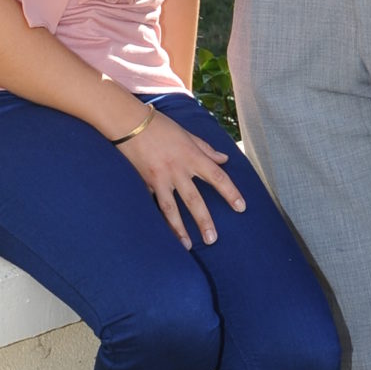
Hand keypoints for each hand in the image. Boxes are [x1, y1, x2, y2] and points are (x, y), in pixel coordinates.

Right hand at [119, 108, 246, 245]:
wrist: (129, 123)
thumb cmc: (160, 126)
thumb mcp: (187, 134)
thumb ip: (206, 149)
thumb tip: (224, 159)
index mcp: (192, 156)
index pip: (217, 177)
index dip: (230, 192)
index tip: (241, 207)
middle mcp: (177, 170)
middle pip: (194, 200)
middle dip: (204, 221)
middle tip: (212, 239)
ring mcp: (159, 179)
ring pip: (171, 209)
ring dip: (179, 229)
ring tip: (187, 246)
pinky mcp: (144, 183)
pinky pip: (153, 205)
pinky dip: (158, 220)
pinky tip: (162, 235)